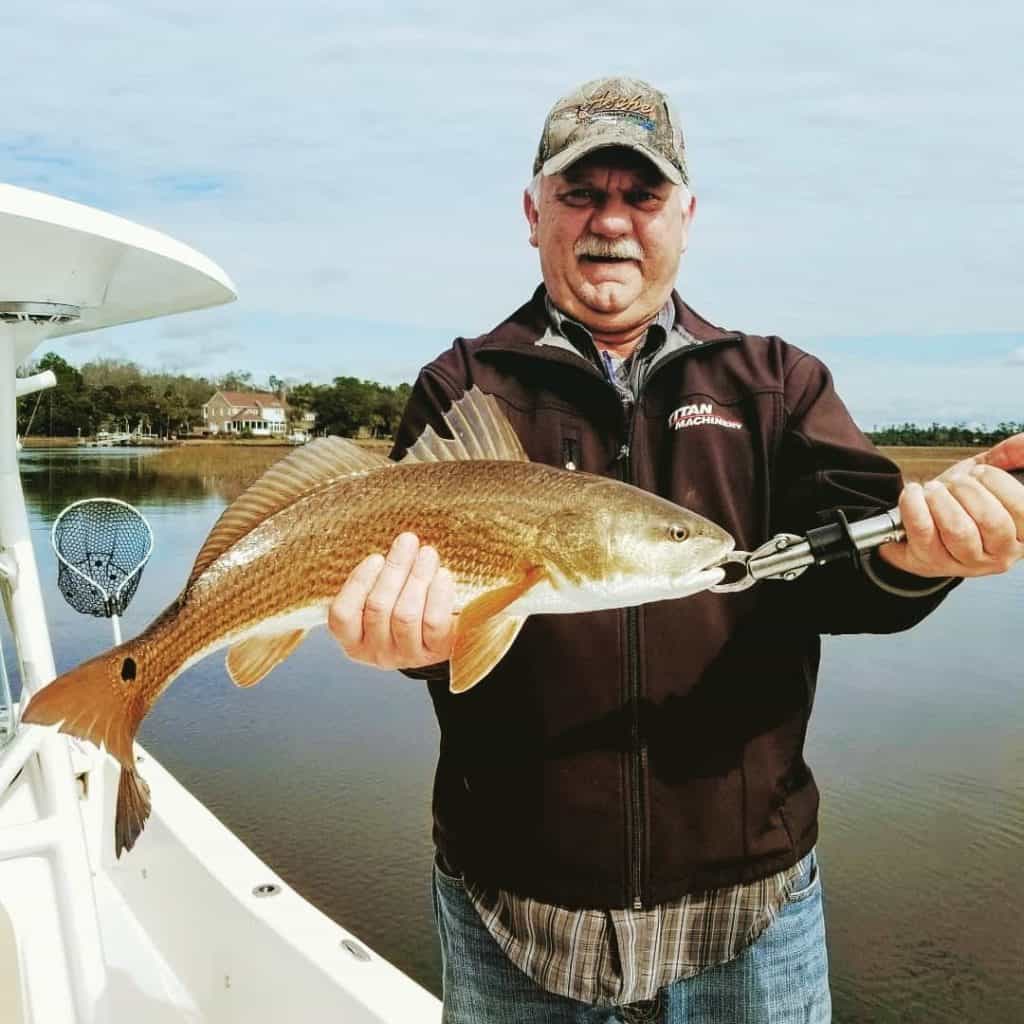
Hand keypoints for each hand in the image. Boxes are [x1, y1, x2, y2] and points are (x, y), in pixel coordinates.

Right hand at [328, 532, 456, 669]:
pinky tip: (442, 575)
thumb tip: (397, 544)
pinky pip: (434, 623)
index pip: (342, 615)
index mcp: (353, 640)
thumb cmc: (407, 606)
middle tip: (408, 541)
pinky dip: (438, 595)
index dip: (358, 583)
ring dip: (417, 577)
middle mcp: (376, 653)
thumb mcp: (384, 598)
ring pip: (405, 615)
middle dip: (394, 568)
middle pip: (378, 608)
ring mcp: (406, 656)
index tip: (376, 558)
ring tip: (427, 554)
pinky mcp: (435, 653)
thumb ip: (379, 578)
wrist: (445, 634)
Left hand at [879, 433, 1023, 577]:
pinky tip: (913, 492)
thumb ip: (1011, 457)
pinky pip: (922, 529)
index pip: (1023, 509)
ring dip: (941, 498)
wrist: (918, 529)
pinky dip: (914, 503)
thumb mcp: (989, 477)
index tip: (980, 472)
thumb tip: (1023, 442)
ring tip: (933, 488)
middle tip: (955, 482)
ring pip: (958, 529)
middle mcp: (1000, 555)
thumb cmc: (961, 501)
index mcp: (1023, 535)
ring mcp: (965, 563)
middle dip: (968, 489)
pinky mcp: (930, 562)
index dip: (998, 482)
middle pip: (991, 520)